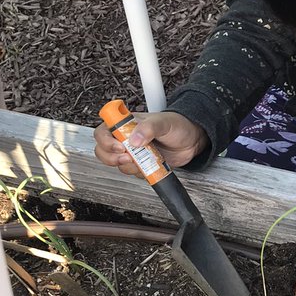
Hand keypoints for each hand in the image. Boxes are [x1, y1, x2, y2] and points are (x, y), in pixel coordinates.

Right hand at [94, 110, 208, 175]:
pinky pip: (133, 172)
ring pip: (117, 164)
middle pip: (103, 150)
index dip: (105, 141)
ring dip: (129, 166)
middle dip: (112, 158)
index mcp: (127, 124)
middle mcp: (126, 138)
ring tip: (144, 160)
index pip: (104, 131)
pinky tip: (151, 165)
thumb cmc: (178, 125)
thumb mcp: (163, 122)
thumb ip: (149, 128)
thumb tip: (135, 139)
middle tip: (128, 158)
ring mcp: (133, 152)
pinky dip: (140, 172)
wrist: (192, 140)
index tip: (119, 147)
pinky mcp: (142, 164)